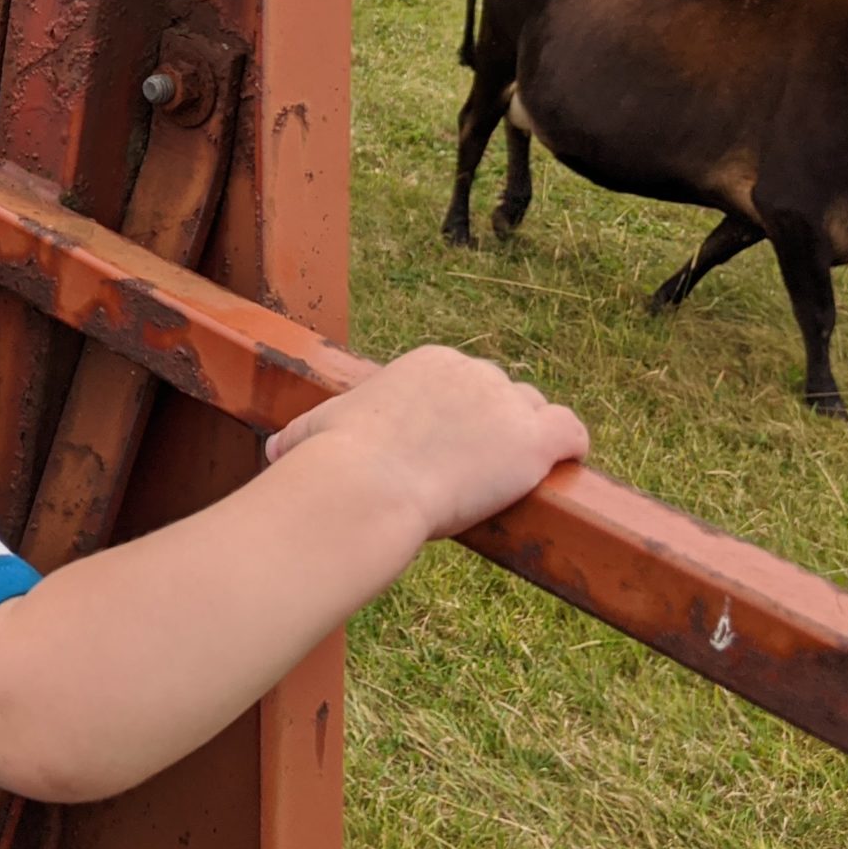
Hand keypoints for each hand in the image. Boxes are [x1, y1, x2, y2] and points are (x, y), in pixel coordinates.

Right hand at [266, 346, 586, 542]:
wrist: (366, 487)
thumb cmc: (335, 462)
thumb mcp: (313, 432)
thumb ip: (302, 433)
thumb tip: (275, 451)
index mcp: (431, 361)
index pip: (465, 381)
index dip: (461, 418)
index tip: (449, 449)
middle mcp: (473, 370)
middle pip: (502, 393)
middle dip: (492, 426)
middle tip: (475, 468)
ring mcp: (506, 403)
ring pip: (534, 411)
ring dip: (526, 438)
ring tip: (512, 475)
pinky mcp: (532, 439)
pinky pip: (572, 432)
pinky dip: (571, 448)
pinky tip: (562, 468)